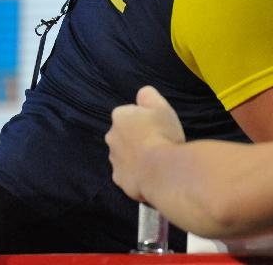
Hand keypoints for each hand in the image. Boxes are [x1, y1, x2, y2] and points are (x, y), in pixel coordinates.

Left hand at [106, 86, 184, 202]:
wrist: (160, 169)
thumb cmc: (162, 133)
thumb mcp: (161, 106)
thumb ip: (149, 95)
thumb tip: (142, 93)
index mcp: (120, 117)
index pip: (128, 112)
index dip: (143, 117)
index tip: (156, 123)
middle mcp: (111, 137)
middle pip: (124, 133)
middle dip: (136, 136)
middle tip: (157, 140)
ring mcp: (113, 160)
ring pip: (124, 153)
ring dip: (135, 154)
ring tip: (156, 158)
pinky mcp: (119, 179)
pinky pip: (128, 172)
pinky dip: (136, 172)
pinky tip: (151, 172)